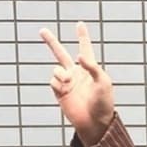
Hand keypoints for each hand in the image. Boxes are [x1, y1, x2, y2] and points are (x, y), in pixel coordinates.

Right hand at [40, 20, 115, 141]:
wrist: (94, 122)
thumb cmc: (103, 102)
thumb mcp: (103, 82)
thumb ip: (92, 67)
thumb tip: (78, 55)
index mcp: (90, 68)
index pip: (85, 48)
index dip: (82, 36)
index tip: (80, 24)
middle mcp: (76, 73)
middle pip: (61, 53)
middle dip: (51, 42)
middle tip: (42, 30)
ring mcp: (67, 82)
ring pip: (56, 69)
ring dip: (60, 73)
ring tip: (68, 81)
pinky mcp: (60, 92)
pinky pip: (53, 81)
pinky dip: (58, 82)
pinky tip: (65, 90)